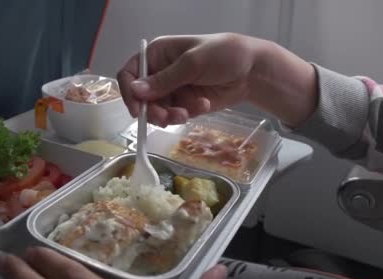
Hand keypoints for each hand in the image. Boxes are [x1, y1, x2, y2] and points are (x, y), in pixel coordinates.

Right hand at [117, 33, 317, 127]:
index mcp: (158, 54)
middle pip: (142, 98)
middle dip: (153, 110)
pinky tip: (202, 104)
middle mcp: (161, 72)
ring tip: (188, 112)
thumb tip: (136, 91)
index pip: (130, 73)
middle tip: (166, 118)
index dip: (130, 92)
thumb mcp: (192, 64)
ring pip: (157, 110)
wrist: (252, 71)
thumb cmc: (223, 55)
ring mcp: (173, 89)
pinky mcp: (184, 103)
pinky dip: (186, 114)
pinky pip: (174, 115)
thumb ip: (164, 80)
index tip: (138, 110)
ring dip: (170, 115)